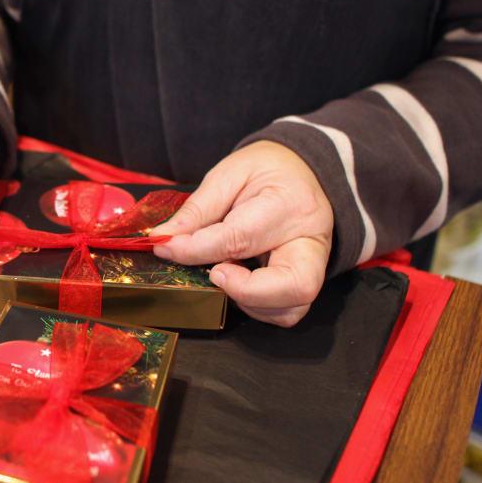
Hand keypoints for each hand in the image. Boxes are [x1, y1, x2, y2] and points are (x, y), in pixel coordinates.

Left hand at [152, 141, 333, 326]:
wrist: (299, 171)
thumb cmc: (265, 171)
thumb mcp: (227, 175)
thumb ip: (197, 209)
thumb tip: (165, 239)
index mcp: (289, 203)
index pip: (241, 238)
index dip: (197, 250)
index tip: (167, 248)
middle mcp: (311, 239)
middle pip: (291, 285)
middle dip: (243, 291)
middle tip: (215, 273)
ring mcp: (316, 265)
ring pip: (290, 308)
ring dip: (248, 301)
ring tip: (226, 272)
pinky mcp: (310, 280)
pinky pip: (287, 311)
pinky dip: (258, 306)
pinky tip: (240, 282)